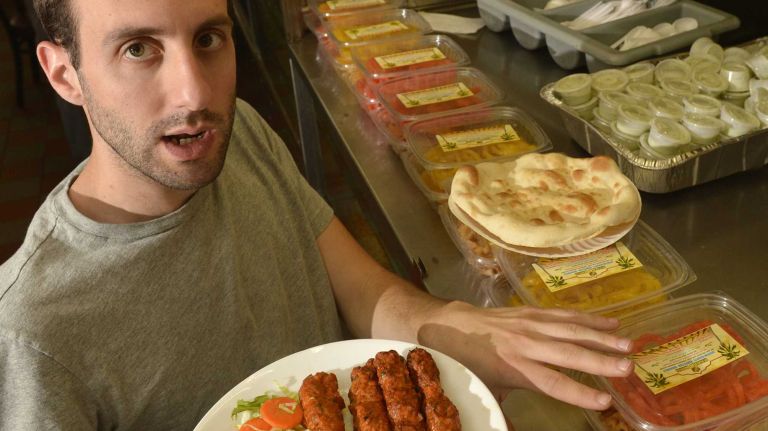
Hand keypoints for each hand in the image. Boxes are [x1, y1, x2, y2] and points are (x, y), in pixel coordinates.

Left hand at [417, 301, 633, 409]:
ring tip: (629, 344)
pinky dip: (589, 318)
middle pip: (567, 353)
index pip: (551, 382)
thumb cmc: (469, 363)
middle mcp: (525, 344)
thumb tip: (509, 429)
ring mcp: (529, 324)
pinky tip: (612, 322)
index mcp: (513, 367)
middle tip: (628, 368)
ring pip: (570, 330)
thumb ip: (505, 408)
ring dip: (601, 337)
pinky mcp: (531, 311)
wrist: (451, 325)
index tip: (604, 401)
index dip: (577, 393)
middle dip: (599, 362)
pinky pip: (564, 314)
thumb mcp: (485, 389)